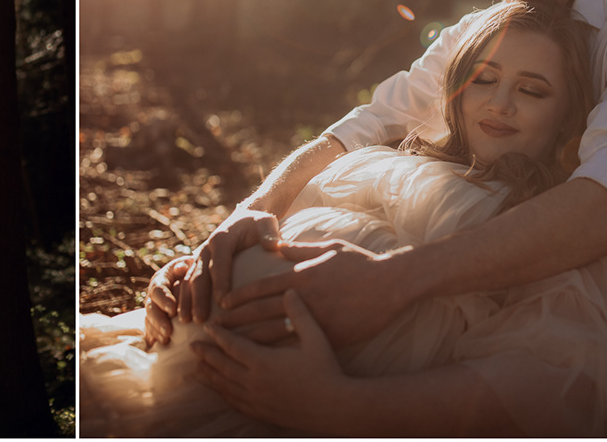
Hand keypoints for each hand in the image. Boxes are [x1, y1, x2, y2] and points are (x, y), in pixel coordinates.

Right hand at [142, 255, 194, 347]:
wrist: (195, 281)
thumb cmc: (197, 271)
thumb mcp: (193, 265)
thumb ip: (188, 267)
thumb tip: (182, 267)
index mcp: (161, 278)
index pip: (158, 289)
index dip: (164, 300)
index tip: (172, 310)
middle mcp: (154, 293)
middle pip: (151, 307)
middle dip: (158, 320)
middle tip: (168, 331)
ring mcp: (154, 307)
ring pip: (149, 319)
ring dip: (156, 330)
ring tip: (166, 340)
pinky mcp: (156, 320)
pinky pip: (151, 329)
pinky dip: (155, 336)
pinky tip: (162, 344)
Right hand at [179, 208, 279, 323]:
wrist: (243, 219)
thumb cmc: (257, 224)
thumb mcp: (266, 222)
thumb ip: (269, 233)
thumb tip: (274, 246)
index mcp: (222, 238)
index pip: (220, 263)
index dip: (220, 283)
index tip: (223, 303)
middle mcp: (206, 248)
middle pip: (199, 275)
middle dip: (198, 298)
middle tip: (200, 319)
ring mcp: (199, 258)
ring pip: (188, 281)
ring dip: (186, 301)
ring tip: (186, 321)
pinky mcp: (197, 266)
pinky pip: (185, 283)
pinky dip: (182, 299)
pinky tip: (182, 316)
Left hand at [193, 289, 353, 430]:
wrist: (338, 407)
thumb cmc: (329, 370)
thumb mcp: (316, 338)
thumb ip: (300, 314)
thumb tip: (290, 290)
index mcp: (265, 361)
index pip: (233, 345)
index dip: (218, 335)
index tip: (208, 326)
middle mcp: (255, 381)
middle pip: (222, 364)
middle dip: (207, 354)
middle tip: (193, 345)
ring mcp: (257, 399)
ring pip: (225, 385)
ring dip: (209, 375)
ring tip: (196, 368)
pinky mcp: (262, 412)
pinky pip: (235, 402)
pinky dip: (223, 394)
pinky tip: (219, 391)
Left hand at [218, 239, 407, 347]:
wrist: (393, 285)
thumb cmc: (362, 263)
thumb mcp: (329, 248)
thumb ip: (299, 248)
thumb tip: (274, 243)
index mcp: (300, 276)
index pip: (260, 287)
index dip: (238, 296)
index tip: (222, 304)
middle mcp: (303, 299)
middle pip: (259, 312)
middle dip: (234, 321)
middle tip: (212, 330)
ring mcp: (316, 320)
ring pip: (274, 333)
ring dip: (249, 341)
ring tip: (229, 349)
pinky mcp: (329, 337)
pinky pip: (298, 348)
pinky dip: (278, 355)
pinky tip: (262, 363)